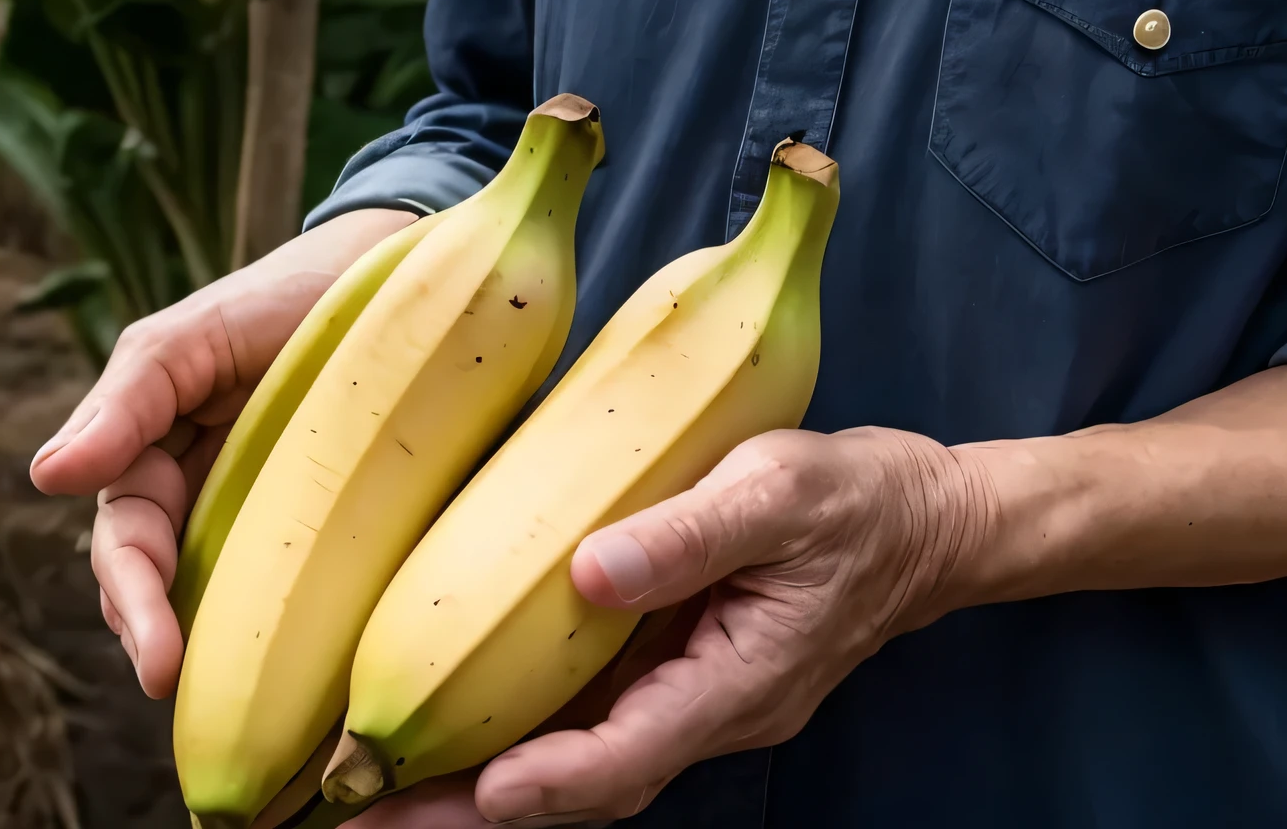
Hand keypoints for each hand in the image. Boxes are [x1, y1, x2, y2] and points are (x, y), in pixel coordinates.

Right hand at [28, 206, 415, 697]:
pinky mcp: (315, 513)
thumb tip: (49, 474)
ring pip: (214, 589)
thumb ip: (128, 400)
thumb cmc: (279, 297)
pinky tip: (290, 662)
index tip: (157, 657)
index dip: (135, 598)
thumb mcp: (195, 334)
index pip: (127, 539)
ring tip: (222, 691)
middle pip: (159, 580)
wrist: (381, 272)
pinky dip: (272, 617)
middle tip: (172, 680)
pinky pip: (283, 573)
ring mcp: (254, 505)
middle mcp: (194, 489)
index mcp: (152, 451)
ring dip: (208, 639)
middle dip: (155, 633)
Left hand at [370, 426, 992, 825]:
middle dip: (474, 808)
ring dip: (481, 779)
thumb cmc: (854, 499)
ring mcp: (689, 695)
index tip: (477, 792)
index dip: (551, 780)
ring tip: (376, 786)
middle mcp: (707, 710)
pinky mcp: (675, 665)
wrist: (920, 522)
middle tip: (366, 814)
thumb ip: (689, 533)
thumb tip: (585, 569)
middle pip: (583, 785)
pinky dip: (521, 731)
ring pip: (578, 759)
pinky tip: (454, 721)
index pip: (630, 755)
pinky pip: (591, 715)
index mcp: (738, 682)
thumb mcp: (778, 490)